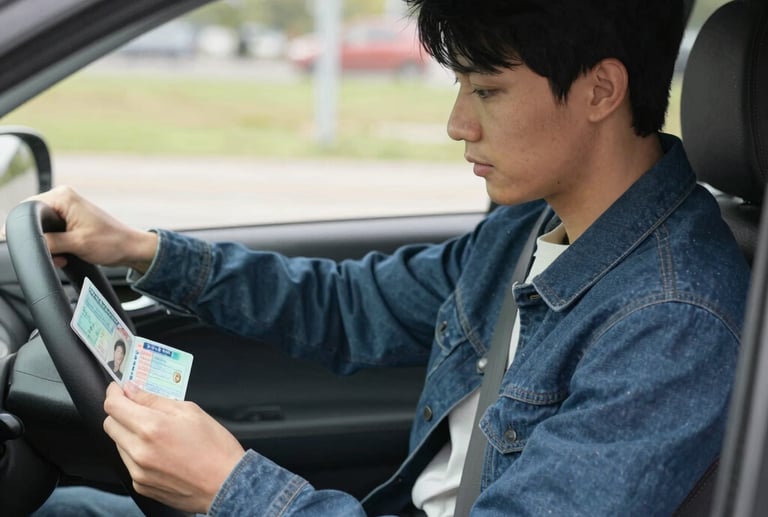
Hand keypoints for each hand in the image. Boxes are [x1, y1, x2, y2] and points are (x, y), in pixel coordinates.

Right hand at [19, 186, 157, 270]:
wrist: (131, 249)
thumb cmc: (111, 243)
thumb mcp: (76, 244)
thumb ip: (49, 241)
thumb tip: (30, 241)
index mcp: (63, 196)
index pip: (28, 209)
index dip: (29, 229)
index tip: (40, 245)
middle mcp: (63, 198)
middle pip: (34, 220)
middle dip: (42, 240)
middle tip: (57, 254)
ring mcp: (66, 209)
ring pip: (42, 229)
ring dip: (50, 246)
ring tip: (64, 256)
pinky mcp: (70, 220)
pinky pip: (52, 233)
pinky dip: (56, 246)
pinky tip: (65, 255)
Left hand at [103, 382, 245, 513]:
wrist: (226, 484)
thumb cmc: (215, 448)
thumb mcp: (190, 411)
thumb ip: (156, 400)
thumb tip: (134, 391)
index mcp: (151, 427)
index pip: (114, 406)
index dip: (114, 393)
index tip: (119, 389)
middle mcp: (139, 451)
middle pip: (110, 425)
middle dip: (120, 412)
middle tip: (138, 406)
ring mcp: (138, 471)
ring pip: (118, 444)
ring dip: (129, 433)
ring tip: (156, 432)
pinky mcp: (141, 485)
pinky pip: (128, 462)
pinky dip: (137, 452)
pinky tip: (159, 450)